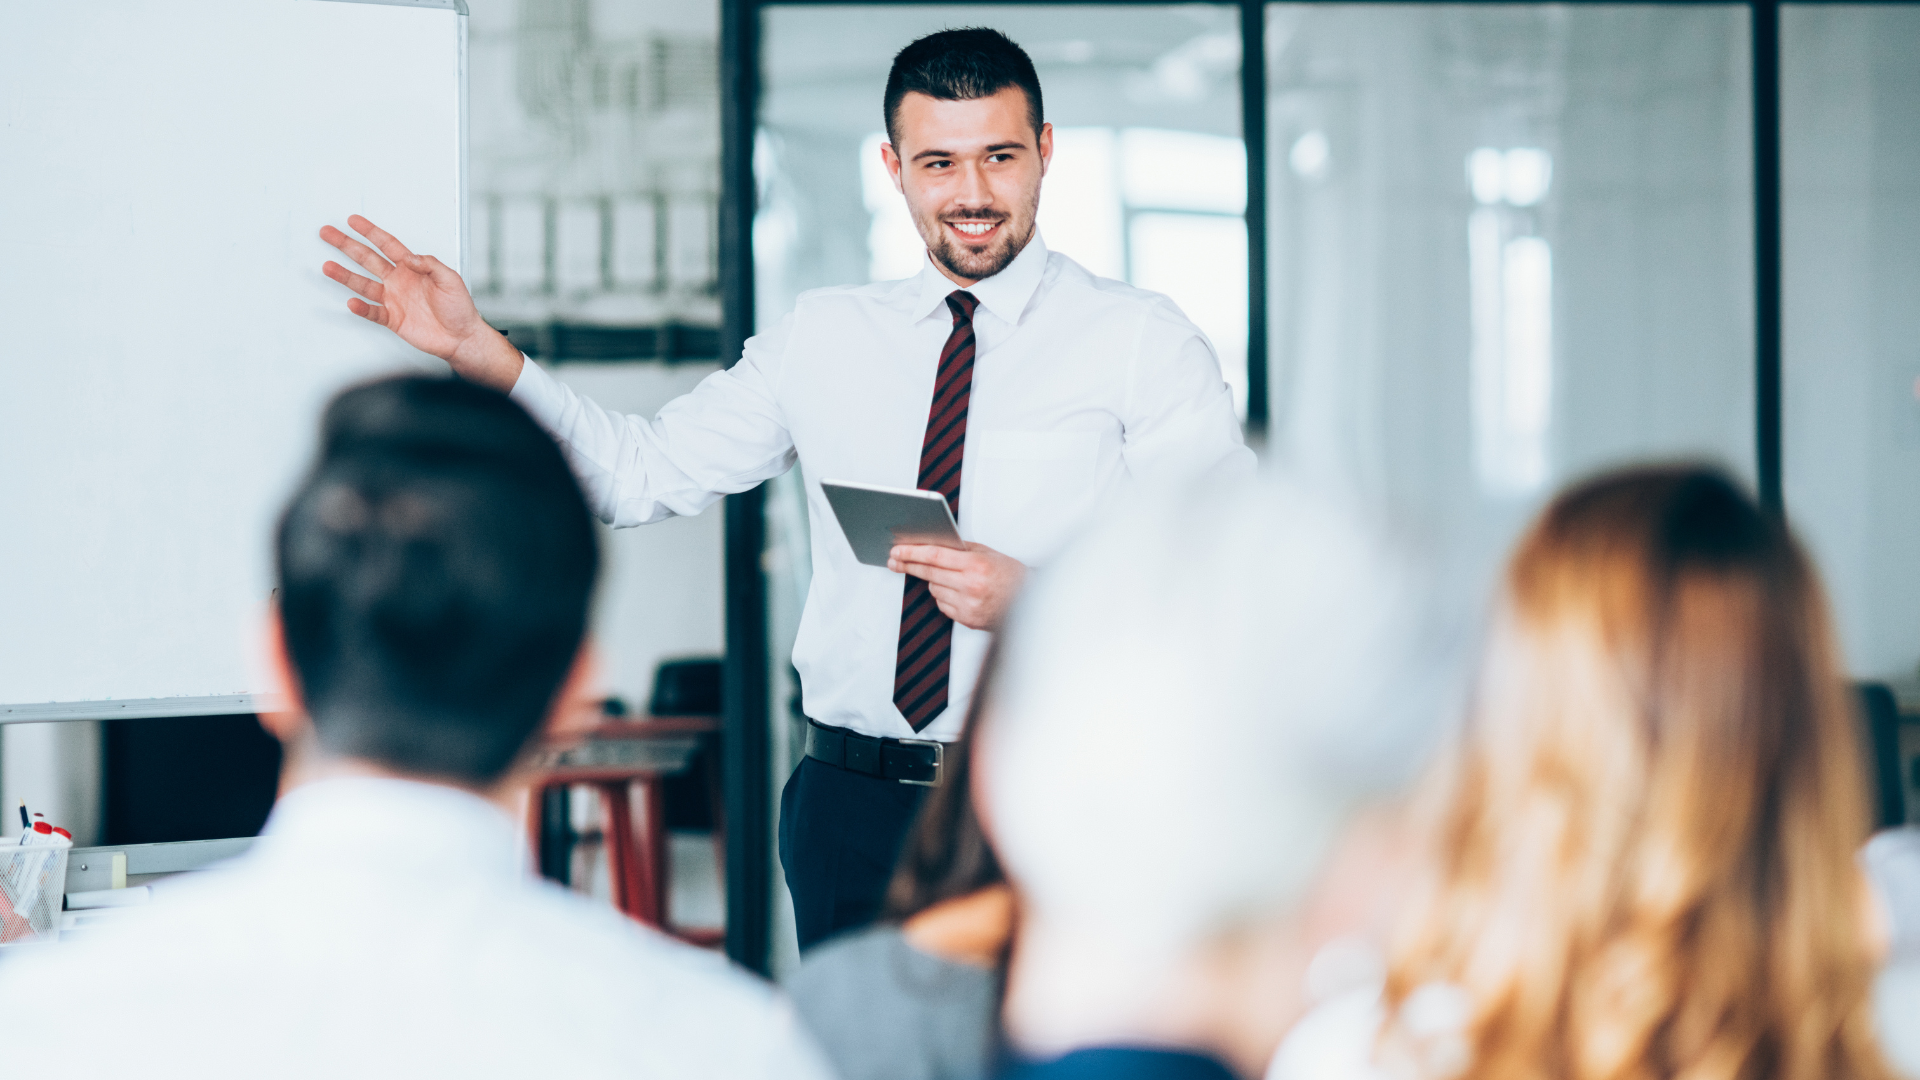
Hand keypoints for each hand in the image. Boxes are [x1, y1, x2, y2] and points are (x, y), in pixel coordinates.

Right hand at [319, 215, 522, 391]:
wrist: (462, 337)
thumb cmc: (460, 308)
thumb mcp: (450, 279)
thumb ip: (430, 265)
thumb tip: (411, 257)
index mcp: (412, 268)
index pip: (387, 244)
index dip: (370, 232)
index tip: (353, 220)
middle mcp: (399, 281)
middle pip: (368, 259)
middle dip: (347, 245)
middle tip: (328, 233)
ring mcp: (394, 299)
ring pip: (364, 284)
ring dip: (345, 276)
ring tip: (328, 267)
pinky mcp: (393, 319)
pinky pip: (373, 312)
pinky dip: (362, 308)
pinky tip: (352, 302)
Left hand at [888, 541, 1026, 630]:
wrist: (1032, 603)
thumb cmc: (1013, 576)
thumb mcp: (989, 554)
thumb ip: (961, 549)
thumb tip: (932, 544)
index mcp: (977, 566)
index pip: (935, 556)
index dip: (912, 553)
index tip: (897, 550)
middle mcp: (971, 587)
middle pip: (929, 574)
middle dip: (909, 565)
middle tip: (894, 560)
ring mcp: (968, 606)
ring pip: (934, 590)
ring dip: (935, 581)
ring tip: (951, 577)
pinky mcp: (967, 620)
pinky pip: (943, 605)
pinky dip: (945, 596)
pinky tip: (959, 592)